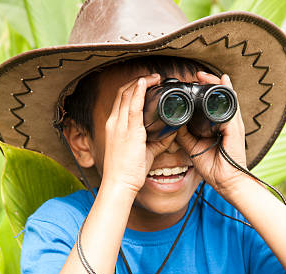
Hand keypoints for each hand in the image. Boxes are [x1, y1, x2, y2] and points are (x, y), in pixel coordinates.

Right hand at [102, 74, 178, 195]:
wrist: (119, 183)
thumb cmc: (127, 172)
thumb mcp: (143, 153)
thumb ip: (157, 142)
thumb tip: (172, 132)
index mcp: (114, 127)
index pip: (121, 100)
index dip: (134, 88)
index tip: (147, 84)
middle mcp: (114, 122)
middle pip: (123, 92)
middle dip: (138, 81)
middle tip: (154, 78)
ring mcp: (119, 126)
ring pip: (128, 94)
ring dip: (142, 82)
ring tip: (156, 78)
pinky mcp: (128, 131)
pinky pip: (133, 105)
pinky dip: (139, 91)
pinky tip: (146, 82)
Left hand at [175, 72, 247, 196]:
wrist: (226, 182)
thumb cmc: (214, 168)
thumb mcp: (194, 148)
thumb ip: (184, 135)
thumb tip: (172, 123)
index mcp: (217, 127)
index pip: (211, 104)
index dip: (203, 92)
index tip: (192, 84)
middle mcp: (227, 123)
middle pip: (220, 96)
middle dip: (209, 83)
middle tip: (197, 75)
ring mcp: (233, 124)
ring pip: (227, 96)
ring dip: (216, 84)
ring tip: (205, 76)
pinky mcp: (236, 128)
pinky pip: (232, 106)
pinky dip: (226, 93)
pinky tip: (222, 83)